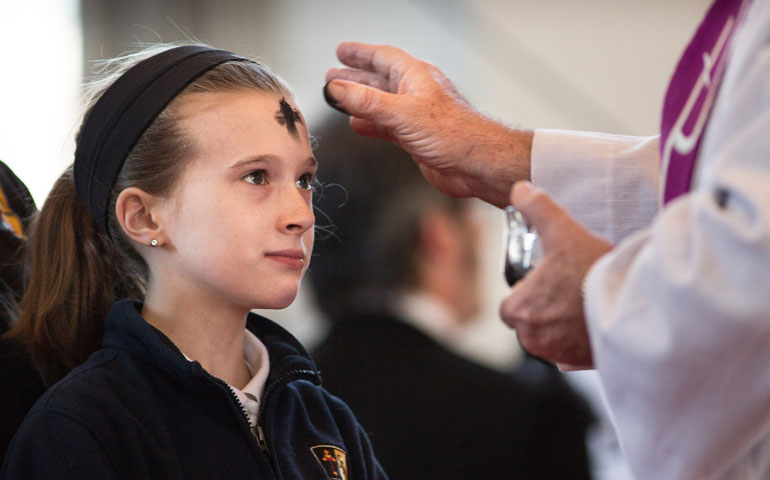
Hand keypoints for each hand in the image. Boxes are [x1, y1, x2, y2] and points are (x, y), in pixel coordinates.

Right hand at [325, 42, 532, 207]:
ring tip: (339, 97)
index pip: (383, 57)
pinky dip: (370, 124)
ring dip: (359, 101)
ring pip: (380, 103)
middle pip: (379, 79)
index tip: (342, 51)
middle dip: (355, 77)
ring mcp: (415, 116)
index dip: (360, 53)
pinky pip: (386, 126)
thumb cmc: (454, 133)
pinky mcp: (415, 137)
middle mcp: (415, 93)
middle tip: (333, 74)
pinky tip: (357, 125)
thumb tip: (337, 88)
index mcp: (416, 76)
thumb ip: (367, 102)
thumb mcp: (403, 113)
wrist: (476, 164)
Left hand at [499, 182, 612, 366]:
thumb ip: (537, 206)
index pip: (509, 307)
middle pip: (529, 325)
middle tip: (566, 292)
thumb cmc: (592, 269)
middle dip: (543, 312)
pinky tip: (592, 327)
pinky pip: (572, 356)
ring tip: (582, 306)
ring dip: (560, 328)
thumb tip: (519, 188)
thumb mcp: (562, 230)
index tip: (544, 284)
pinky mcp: (581, 363)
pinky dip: (579, 345)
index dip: (526, 294)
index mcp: (518, 310)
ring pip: (550, 341)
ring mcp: (557, 354)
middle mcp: (532, 338)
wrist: (633, 302)